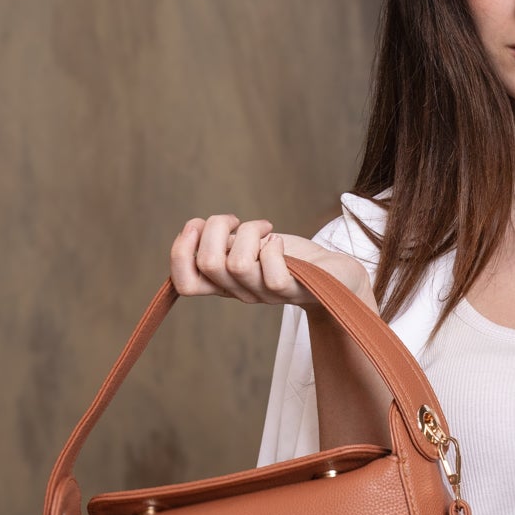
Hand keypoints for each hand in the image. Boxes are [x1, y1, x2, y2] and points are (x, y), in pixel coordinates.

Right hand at [170, 214, 374, 309]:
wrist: (334, 275)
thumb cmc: (290, 255)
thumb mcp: (247, 243)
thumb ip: (223, 241)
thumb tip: (196, 228)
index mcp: (225, 283)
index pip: (184, 284)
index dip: (180, 252)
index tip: (196, 227)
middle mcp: (241, 292)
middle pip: (207, 263)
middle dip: (216, 227)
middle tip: (237, 220)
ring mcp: (266, 294)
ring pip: (237, 264)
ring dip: (249, 233)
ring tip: (265, 229)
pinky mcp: (294, 290)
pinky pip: (272, 275)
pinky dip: (273, 247)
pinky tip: (279, 242)